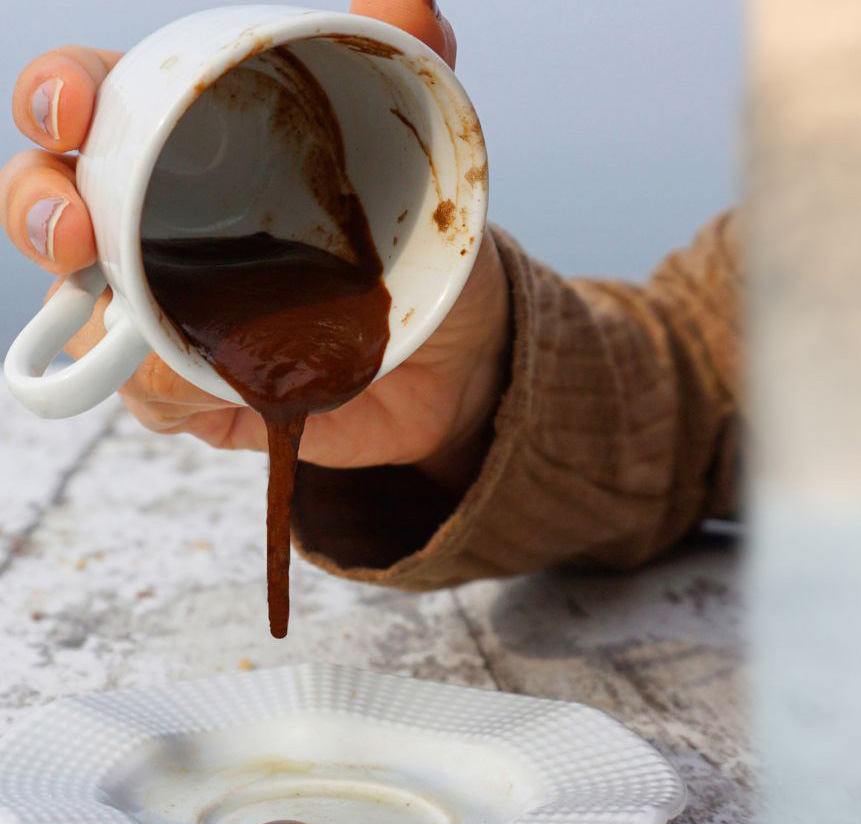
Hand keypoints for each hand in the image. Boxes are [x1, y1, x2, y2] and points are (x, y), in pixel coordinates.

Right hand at [1, 1, 508, 489]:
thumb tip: (411, 2)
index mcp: (181, 139)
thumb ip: (411, 65)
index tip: (73, 109)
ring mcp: (158, 307)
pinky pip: (146, 392)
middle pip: (44, 199)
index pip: (87, 100)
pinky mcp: (188, 387)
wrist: (462, 352)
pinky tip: (214, 383)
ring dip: (90, 314)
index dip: (59, 95)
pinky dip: (170, 387)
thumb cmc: (420, 236)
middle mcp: (148, 220)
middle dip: (36, 206)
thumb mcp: (422, 150)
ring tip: (129, 323)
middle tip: (75, 230)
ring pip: (75, 309)